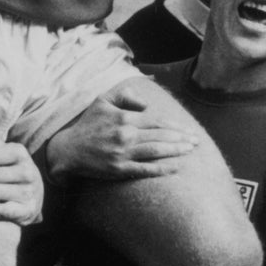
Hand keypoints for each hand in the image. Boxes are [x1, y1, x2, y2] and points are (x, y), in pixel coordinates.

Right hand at [42, 84, 197, 182]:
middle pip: (160, 136)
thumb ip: (126, 96)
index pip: (156, 121)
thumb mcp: (103, 101)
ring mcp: (123, 153)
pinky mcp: (119, 169)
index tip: (188, 131)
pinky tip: (174, 169)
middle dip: (181, 139)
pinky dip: (161, 169)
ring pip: (156, 151)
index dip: (174, 126)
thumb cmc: (87, 124)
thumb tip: (146, 104)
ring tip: (190, 151)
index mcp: (124, 118)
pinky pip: (145, 169)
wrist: (68, 150)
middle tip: (197, 142)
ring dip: (176, 151)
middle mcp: (126, 135)